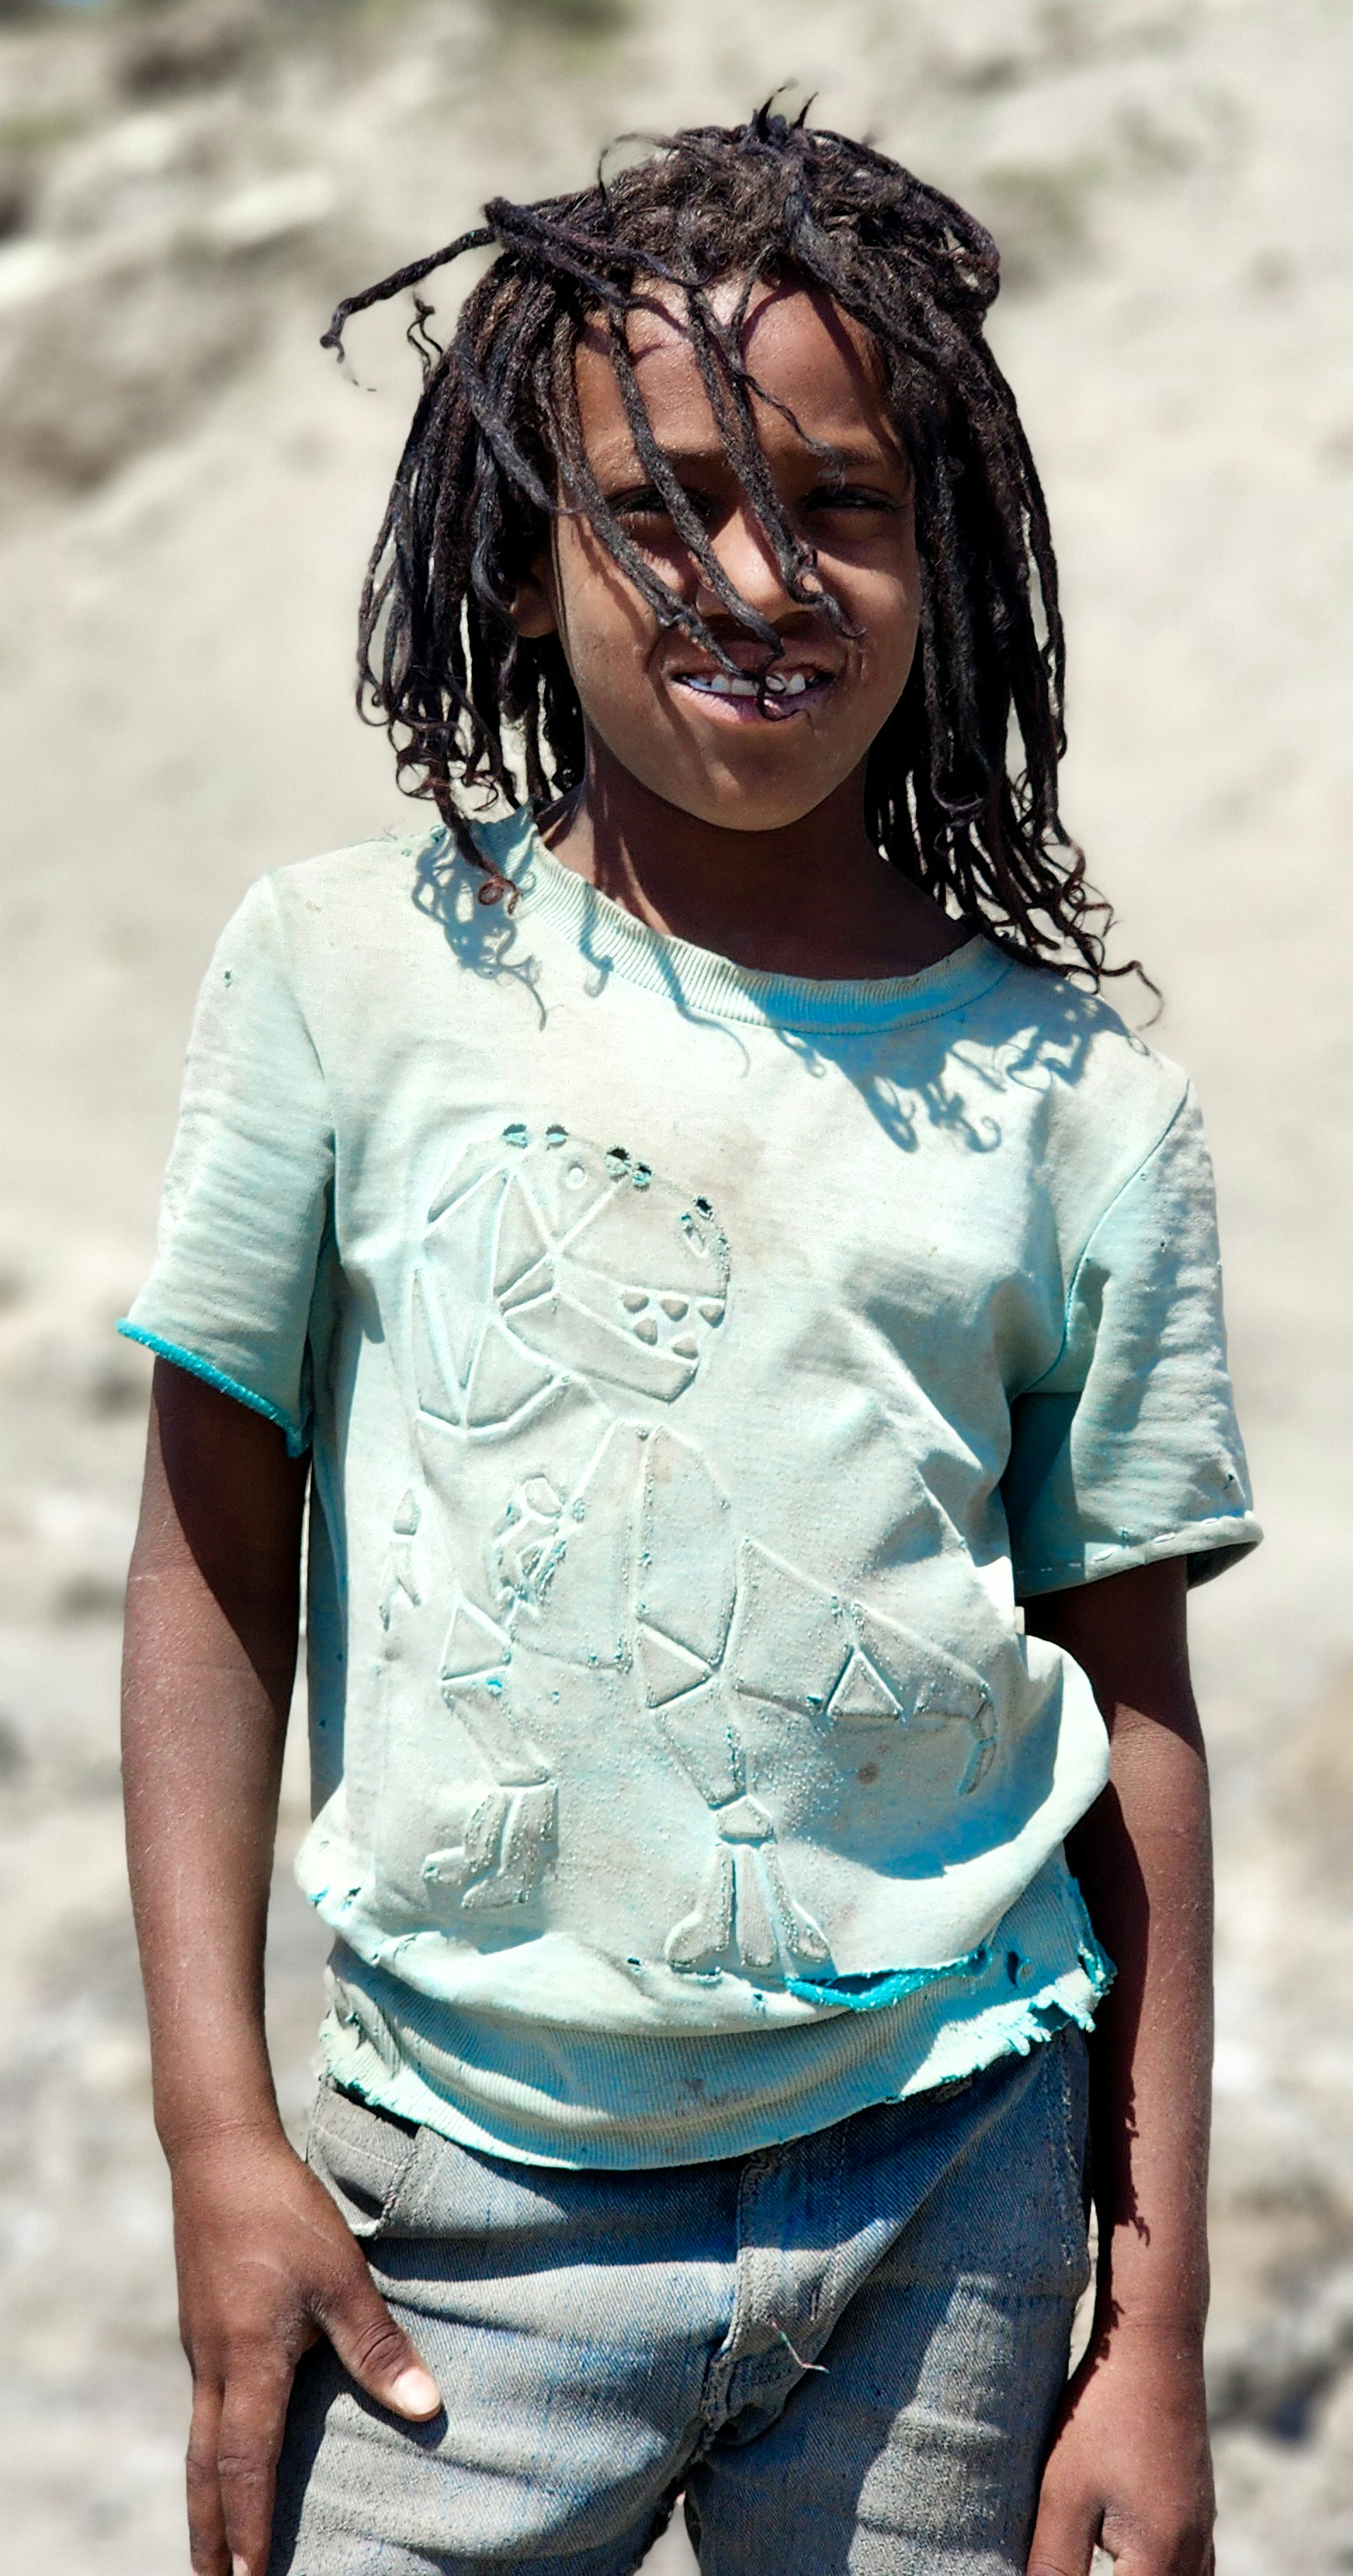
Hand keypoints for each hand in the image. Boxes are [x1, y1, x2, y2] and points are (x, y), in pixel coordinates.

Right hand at [170, 2123, 441, 2575]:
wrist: (219, 2155)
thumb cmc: (283, 2212)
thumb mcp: (340, 2275)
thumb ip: (377, 2344)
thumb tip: (425, 2406)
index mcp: (248, 2361)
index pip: (247, 2466)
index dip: (251, 2529)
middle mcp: (214, 2366)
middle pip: (206, 2473)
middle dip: (212, 2538)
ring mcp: (202, 2348)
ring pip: (200, 2444)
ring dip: (207, 2501)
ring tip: (215, 2549)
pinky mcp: (203, 2328)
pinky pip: (204, 2410)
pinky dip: (211, 2454)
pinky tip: (228, 2457)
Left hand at [1027, 2316, 1214, 2574]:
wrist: (1153, 2346)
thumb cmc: (1102, 2416)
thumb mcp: (1064, 2494)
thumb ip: (1055, 2563)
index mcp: (1161, 2559)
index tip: (1052, 2569)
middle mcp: (1193, 2554)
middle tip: (1068, 2560)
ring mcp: (1202, 2532)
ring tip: (1098, 2559)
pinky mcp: (1199, 2511)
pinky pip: (1190, 2570)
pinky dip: (1160, 2573)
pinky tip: (1129, 2562)